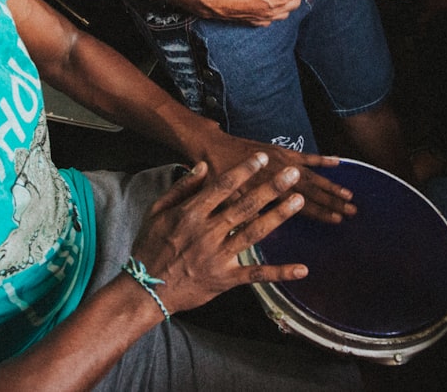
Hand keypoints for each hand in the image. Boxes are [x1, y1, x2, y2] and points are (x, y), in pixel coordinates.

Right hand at [130, 153, 308, 314]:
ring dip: (279, 216)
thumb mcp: (156, 211)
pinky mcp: (225, 279)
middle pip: (245, 205)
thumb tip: (202, 166)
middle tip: (293, 173)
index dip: (244, 170)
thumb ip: (181, 188)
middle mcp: (207, 232)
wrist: (145, 289)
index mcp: (190, 214)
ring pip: (254, 233)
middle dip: (271, 187)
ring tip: (299, 201)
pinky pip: (256, 275)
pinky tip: (302, 269)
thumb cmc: (150, 247)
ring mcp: (218, 256)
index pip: (223, 186)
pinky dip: (279, 273)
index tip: (262, 157)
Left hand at [199, 133, 354, 222]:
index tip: (338, 219)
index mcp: (267, 189)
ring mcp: (281, 160)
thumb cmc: (216, 176)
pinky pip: (304, 156)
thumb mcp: (225, 199)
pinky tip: (337, 162)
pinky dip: (321, 159)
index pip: (300, 203)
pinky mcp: (279, 150)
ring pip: (312, 175)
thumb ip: (244, 212)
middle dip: (333, 201)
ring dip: (331, 185)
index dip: (320, 212)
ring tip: (349, 194)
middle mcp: (278, 174)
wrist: (210, 147)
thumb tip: (262, 227)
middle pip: (312, 190)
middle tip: (353, 210)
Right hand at [421, 0, 446, 38]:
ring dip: (428, 11)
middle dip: (424, 22)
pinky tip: (440, 3)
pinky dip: (434, 3)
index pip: (420, 23)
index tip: (420, 36)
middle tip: (426, 28)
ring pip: (425, 5)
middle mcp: (425, 1)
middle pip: (421, 14)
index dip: (420, 31)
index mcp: (429, 9)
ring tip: (434, 17)